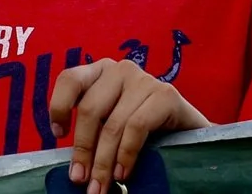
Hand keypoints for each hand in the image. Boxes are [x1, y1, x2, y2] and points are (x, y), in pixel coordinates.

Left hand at [49, 58, 206, 193]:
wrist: (193, 136)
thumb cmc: (146, 131)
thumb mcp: (113, 123)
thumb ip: (94, 131)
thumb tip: (74, 165)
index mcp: (101, 71)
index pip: (70, 80)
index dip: (59, 106)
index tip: (58, 135)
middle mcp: (120, 69)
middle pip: (90, 109)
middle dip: (83, 150)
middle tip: (81, 180)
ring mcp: (144, 79)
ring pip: (112, 124)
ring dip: (104, 161)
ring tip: (101, 186)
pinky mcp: (166, 94)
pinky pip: (137, 127)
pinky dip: (126, 154)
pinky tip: (123, 173)